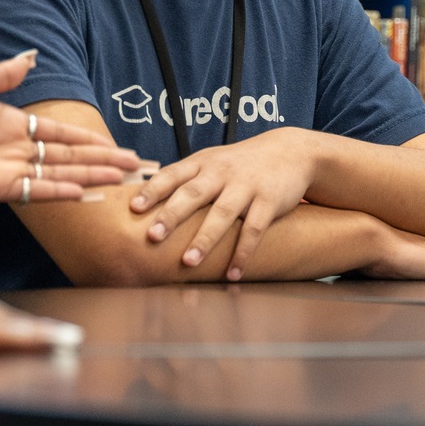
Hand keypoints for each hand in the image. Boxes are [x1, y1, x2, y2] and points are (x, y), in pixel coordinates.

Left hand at [0, 50, 142, 203]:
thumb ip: (2, 74)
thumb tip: (31, 57)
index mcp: (11, 123)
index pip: (60, 134)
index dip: (89, 139)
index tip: (116, 145)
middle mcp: (15, 148)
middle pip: (70, 157)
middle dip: (103, 161)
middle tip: (136, 167)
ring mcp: (9, 169)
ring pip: (62, 173)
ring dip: (93, 176)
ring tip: (124, 181)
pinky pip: (37, 190)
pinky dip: (62, 191)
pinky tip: (87, 193)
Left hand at [130, 129, 317, 280]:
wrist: (291, 152)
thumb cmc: (241, 162)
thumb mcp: (212, 160)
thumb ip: (184, 177)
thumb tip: (144, 196)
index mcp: (203, 162)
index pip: (173, 174)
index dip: (153, 190)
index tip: (134, 208)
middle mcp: (222, 172)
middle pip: (193, 194)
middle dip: (172, 215)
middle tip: (152, 236)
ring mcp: (246, 186)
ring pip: (222, 213)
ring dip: (204, 239)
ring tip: (188, 262)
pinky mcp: (269, 200)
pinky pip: (254, 229)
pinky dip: (243, 253)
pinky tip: (232, 274)